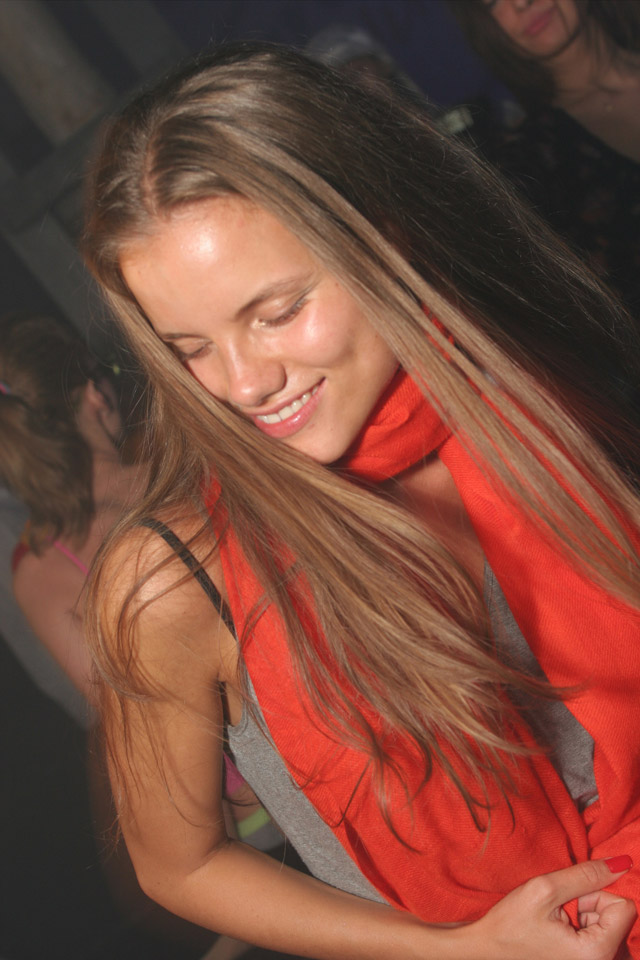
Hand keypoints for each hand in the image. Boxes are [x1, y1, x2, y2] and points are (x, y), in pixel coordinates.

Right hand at [467, 858, 635, 959]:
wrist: (487, 950)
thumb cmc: (510, 924)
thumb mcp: (545, 890)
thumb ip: (585, 875)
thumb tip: (623, 863)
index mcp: (596, 953)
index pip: (624, 907)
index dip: (596, 893)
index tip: (571, 901)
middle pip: (618, 915)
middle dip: (591, 904)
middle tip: (560, 911)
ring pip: (609, 921)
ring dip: (585, 913)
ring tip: (556, 920)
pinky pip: (600, 933)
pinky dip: (582, 923)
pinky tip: (559, 928)